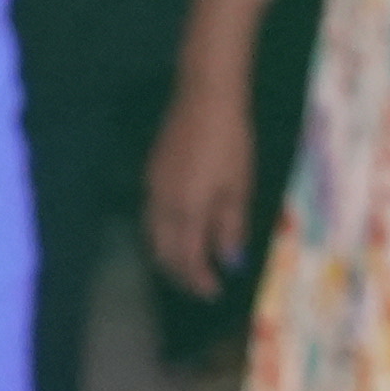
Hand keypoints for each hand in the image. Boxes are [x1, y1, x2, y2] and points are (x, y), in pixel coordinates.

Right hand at [143, 81, 259, 298]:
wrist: (205, 97)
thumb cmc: (230, 142)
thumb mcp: (238, 187)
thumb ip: (231, 228)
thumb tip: (229, 262)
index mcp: (186, 211)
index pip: (187, 259)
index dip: (199, 281)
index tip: (214, 293)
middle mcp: (161, 205)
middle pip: (163, 252)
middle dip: (180, 274)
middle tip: (200, 285)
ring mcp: (152, 187)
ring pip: (152, 236)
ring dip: (168, 256)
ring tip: (188, 265)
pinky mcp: (151, 173)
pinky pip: (151, 217)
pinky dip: (162, 235)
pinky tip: (177, 232)